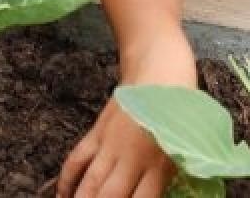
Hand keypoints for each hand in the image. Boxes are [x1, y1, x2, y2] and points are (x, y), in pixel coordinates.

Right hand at [58, 32, 194, 197]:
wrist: (159, 66)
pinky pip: (78, 159)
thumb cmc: (182, 106)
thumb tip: (160, 191)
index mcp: (161, 163)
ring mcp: (111, 144)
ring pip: (91, 183)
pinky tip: (62, 196)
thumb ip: (170, 173)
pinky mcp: (97, 132)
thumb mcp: (188, 144)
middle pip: (110, 197)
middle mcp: (132, 158)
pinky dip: (67, 179)